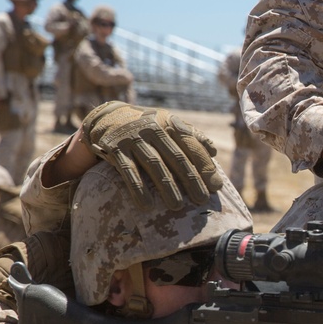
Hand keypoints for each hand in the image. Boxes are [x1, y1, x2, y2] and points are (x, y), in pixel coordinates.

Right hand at [82, 101, 222, 209]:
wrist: (106, 117)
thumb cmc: (146, 126)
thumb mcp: (167, 124)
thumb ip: (190, 136)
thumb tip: (213, 151)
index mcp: (169, 123)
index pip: (191, 145)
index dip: (205, 166)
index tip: (216, 186)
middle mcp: (152, 128)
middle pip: (176, 156)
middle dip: (191, 179)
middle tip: (202, 199)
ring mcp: (133, 138)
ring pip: (154, 164)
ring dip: (167, 186)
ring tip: (178, 206)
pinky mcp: (115, 148)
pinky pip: (128, 171)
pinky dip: (138, 189)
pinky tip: (147, 205)